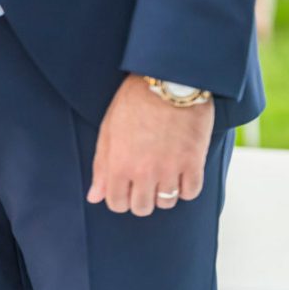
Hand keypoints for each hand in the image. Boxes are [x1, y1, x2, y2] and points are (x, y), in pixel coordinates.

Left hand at [87, 74, 213, 216]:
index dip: (120, 198)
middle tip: (144, 181)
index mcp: (119, 165)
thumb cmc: (134, 103)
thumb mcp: (108, 131)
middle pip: (142, 208)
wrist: (168, 81)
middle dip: (141, 198)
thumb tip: (95, 197)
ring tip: (162, 173)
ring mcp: (170, 169)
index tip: (125, 188)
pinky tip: (180, 172)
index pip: (117, 203)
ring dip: (164, 192)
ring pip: (166, 202)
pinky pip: (191, 192)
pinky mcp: (194, 162)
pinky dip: (186, 187)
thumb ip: (101, 167)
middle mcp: (144, 172)